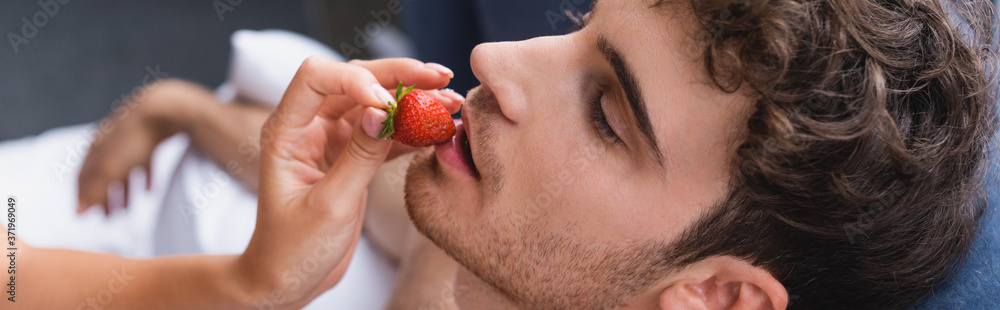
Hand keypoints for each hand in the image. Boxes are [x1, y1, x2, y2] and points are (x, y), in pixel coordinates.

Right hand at [77, 79, 210, 214]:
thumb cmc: (135, 137)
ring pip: (125, 170)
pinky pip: (147, 161)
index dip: (82, 196)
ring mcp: (133, 138)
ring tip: (127, 211)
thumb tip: (78, 213)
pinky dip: (147, 178)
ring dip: (124, 192)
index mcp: (97, 146)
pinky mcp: (154, 137)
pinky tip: (152, 192)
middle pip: (104, 174)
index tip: (82, 214)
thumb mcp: (112, 168)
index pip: (83, 175)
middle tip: (107, 218)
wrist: (167, 109)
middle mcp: (111, 141)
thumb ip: (95, 190)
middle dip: (104, 197)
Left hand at [236, 57, 457, 308]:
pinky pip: (386, 132)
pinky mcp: (352, 156)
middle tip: (439, 77)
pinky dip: (413, 129)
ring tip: (450, 102)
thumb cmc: (293, 249)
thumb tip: (384, 113)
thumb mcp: (330, 205)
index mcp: (286, 131)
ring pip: (376, 104)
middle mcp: (308, 126)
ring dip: (413, 100)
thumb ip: (359, 156)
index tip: (389, 101)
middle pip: (354, 81)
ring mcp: (331, 139)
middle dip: (397, 76)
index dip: (355, 79)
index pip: (316, 78)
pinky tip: (440, 128)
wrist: (288, 280)